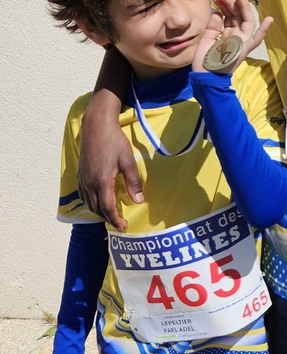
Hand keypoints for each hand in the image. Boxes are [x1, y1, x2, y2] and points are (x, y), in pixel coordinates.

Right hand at [78, 108, 140, 231]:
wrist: (96, 126)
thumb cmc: (114, 141)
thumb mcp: (128, 161)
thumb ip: (133, 182)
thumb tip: (139, 201)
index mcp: (101, 181)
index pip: (107, 208)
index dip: (115, 220)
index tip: (123, 227)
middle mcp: (89, 183)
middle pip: (97, 209)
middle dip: (108, 219)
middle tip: (120, 224)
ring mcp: (82, 178)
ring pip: (89, 203)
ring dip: (99, 212)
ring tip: (111, 216)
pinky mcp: (80, 173)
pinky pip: (84, 194)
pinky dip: (92, 202)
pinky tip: (99, 201)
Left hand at [193, 0, 272, 74]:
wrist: (205, 76)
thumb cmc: (205, 60)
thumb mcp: (207, 38)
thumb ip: (213, 26)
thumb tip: (217, 13)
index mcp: (227, 34)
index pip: (229, 16)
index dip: (224, 5)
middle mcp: (236, 36)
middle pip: (237, 16)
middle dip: (232, 3)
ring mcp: (241, 42)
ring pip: (246, 21)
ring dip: (243, 7)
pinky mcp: (244, 48)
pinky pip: (256, 39)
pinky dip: (264, 30)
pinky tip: (270, 19)